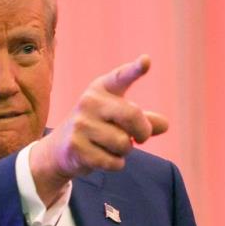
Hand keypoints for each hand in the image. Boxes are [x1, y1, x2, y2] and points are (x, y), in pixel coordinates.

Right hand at [30, 55, 168, 205]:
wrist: (60, 148)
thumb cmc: (98, 128)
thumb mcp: (119, 118)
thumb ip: (143, 120)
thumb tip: (164, 125)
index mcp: (102, 89)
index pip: (121, 77)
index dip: (135, 69)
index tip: (146, 61)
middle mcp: (89, 102)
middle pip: (132, 116)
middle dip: (143, 132)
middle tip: (141, 139)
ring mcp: (81, 124)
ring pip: (123, 143)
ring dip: (124, 151)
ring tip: (110, 147)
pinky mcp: (77, 147)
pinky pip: (113, 161)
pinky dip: (115, 164)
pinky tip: (102, 158)